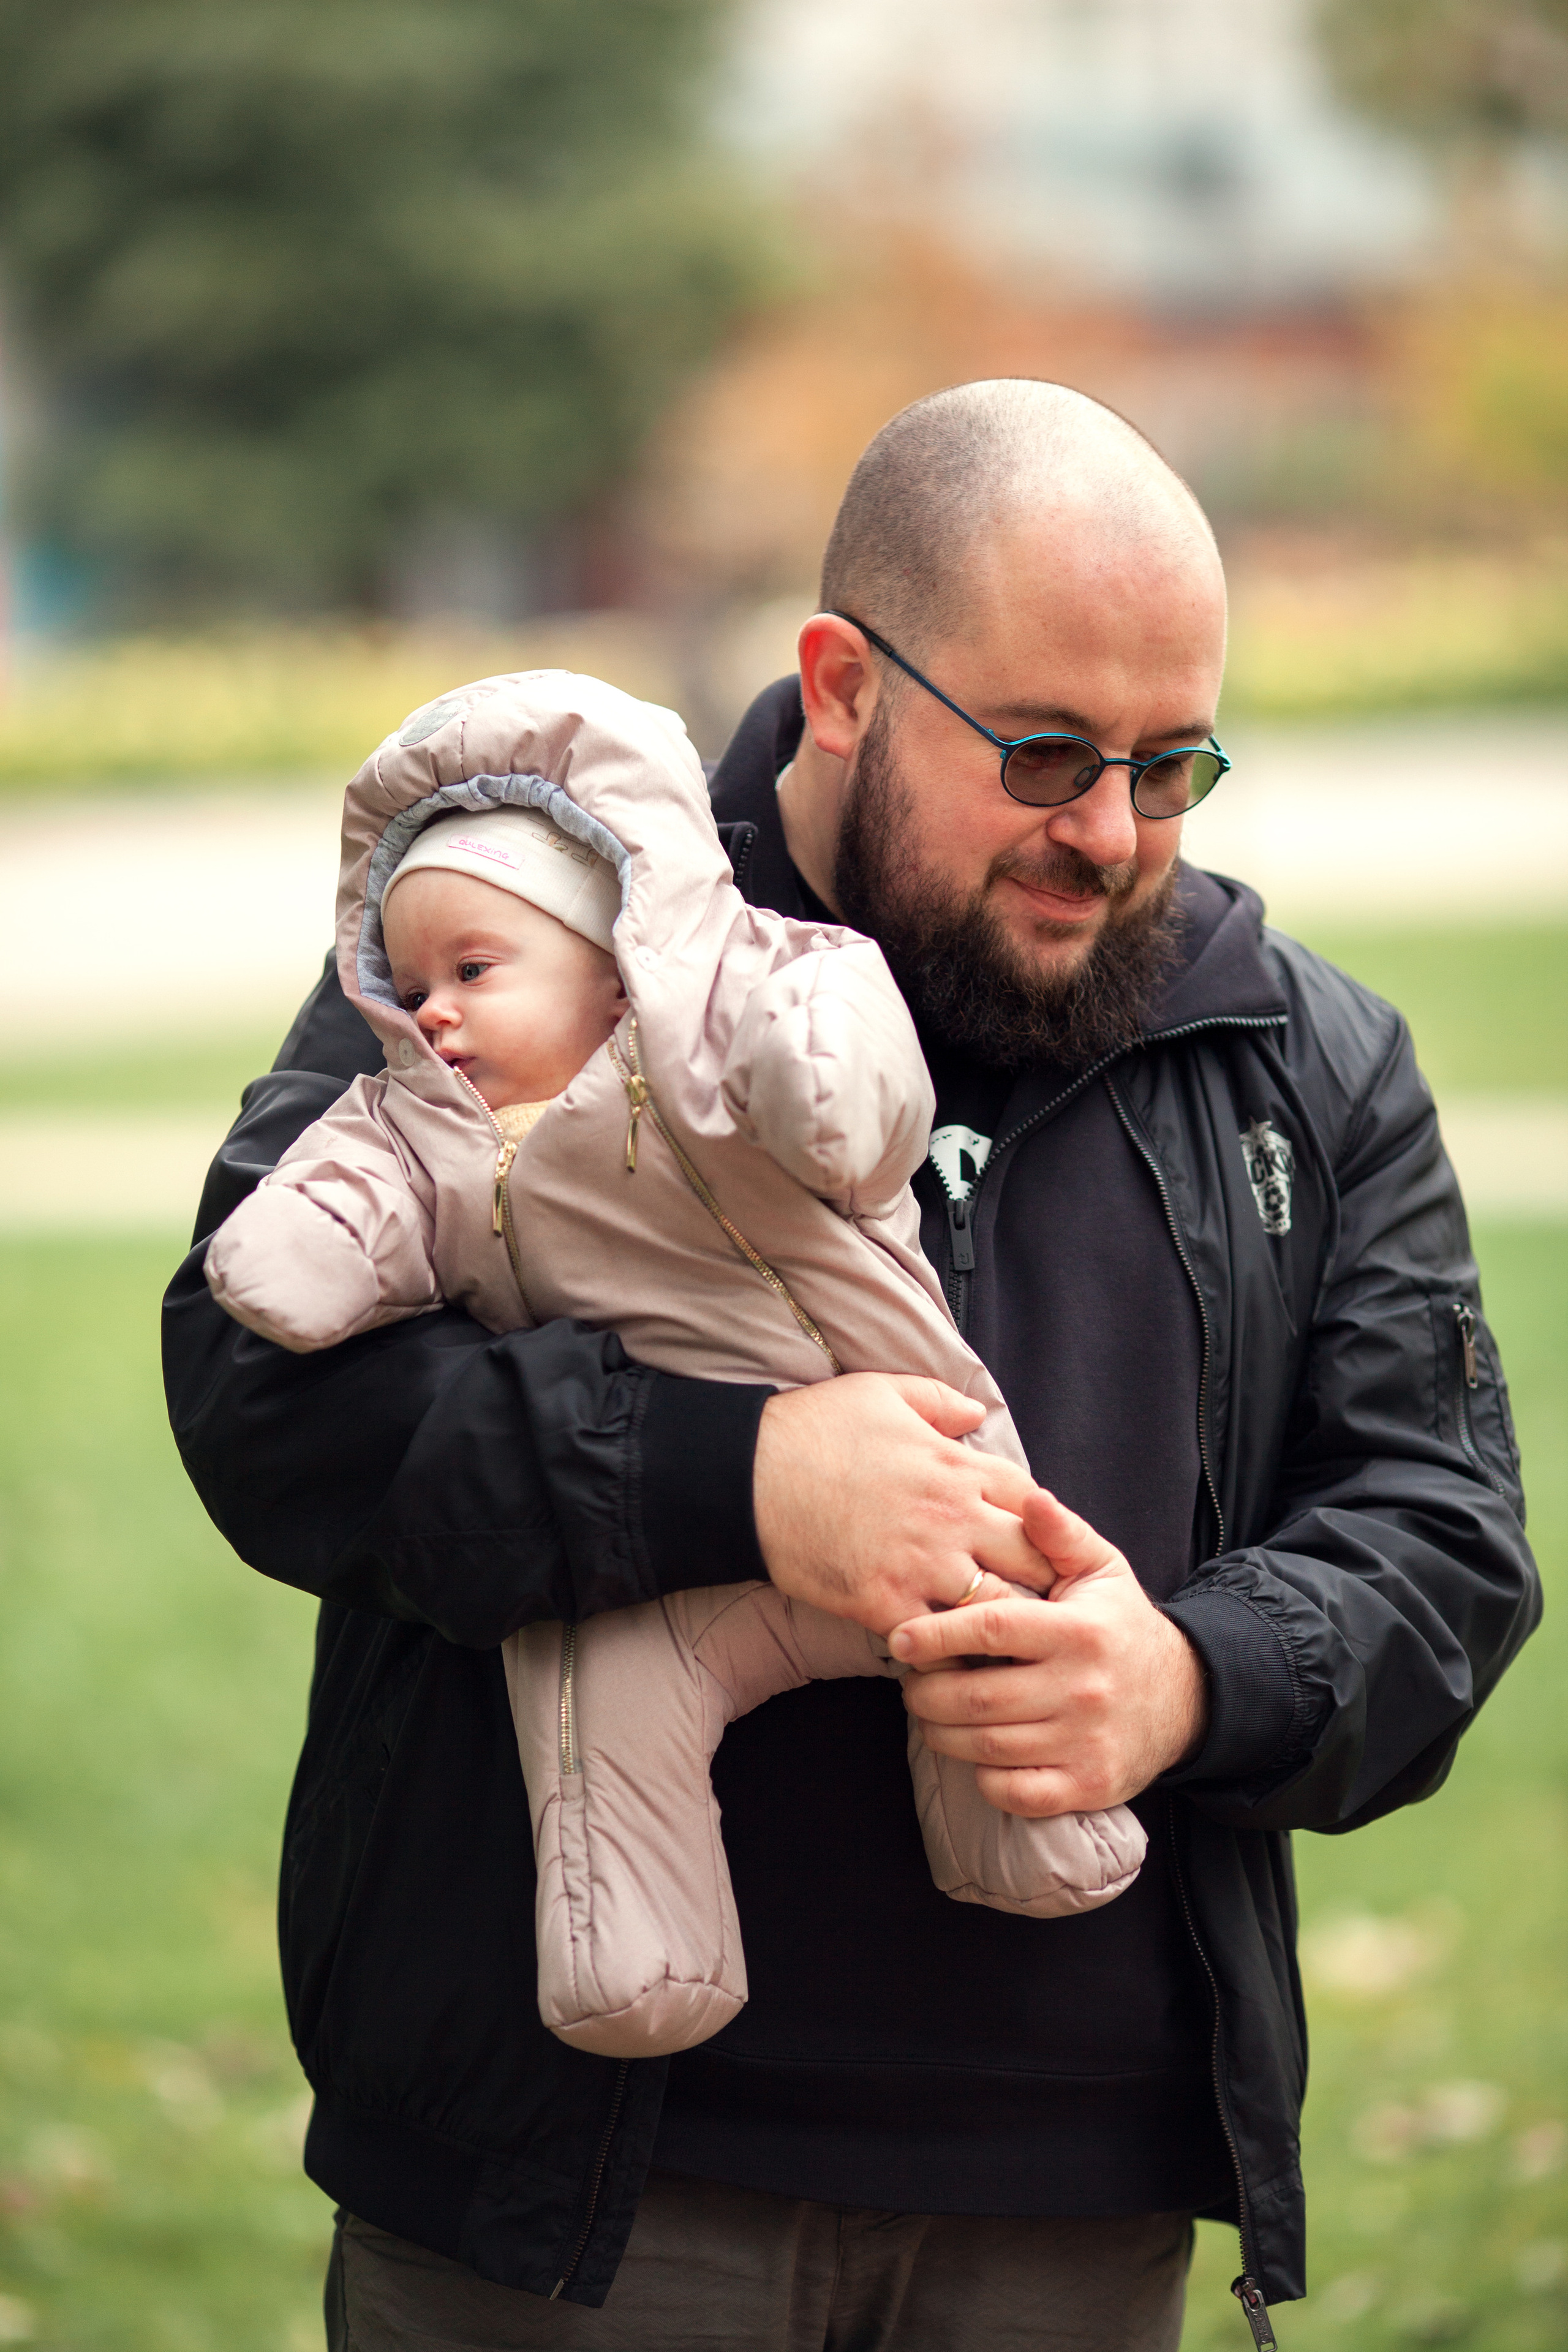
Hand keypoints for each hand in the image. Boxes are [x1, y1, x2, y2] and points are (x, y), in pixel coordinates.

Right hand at [753, 1374, 1052, 1633]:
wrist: (747, 1474)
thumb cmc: (813, 1427)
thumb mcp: (882, 1391)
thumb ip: (939, 1401)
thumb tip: (976, 1413)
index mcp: (957, 1468)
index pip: (1036, 1505)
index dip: (1043, 1527)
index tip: (1036, 1545)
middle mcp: (952, 1519)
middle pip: (1033, 1563)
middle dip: (1039, 1582)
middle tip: (1030, 1597)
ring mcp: (921, 1565)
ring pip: (996, 1611)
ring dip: (998, 1623)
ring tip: (994, 1635)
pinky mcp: (884, 1604)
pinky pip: (937, 1642)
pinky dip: (945, 1651)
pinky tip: (941, 1651)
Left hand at [890, 1487, 1208, 1813]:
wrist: (1184, 1699)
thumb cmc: (1121, 1626)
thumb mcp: (1101, 1569)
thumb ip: (1060, 1534)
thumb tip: (1030, 1498)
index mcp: (1079, 1631)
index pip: (992, 1629)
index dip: (937, 1633)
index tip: (900, 1639)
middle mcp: (1084, 1688)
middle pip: (977, 1697)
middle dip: (926, 1692)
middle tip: (910, 1681)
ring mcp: (1086, 1742)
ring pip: (987, 1746)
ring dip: (942, 1733)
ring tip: (929, 1712)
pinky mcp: (1087, 1786)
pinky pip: (1014, 1791)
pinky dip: (983, 1777)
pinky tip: (974, 1752)